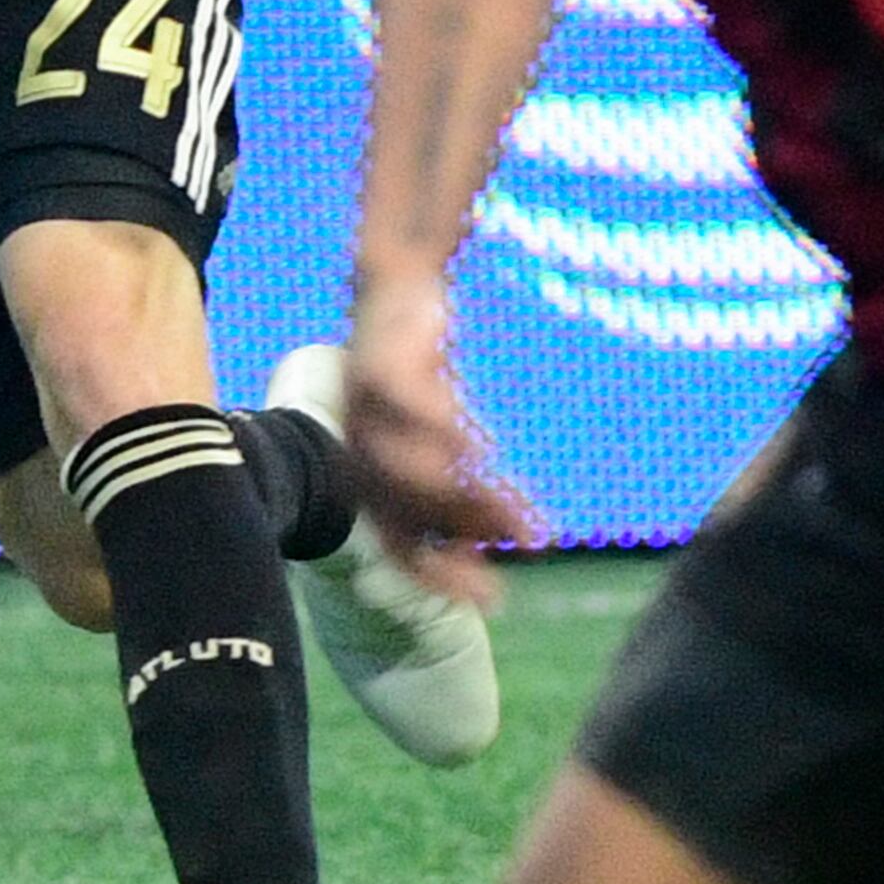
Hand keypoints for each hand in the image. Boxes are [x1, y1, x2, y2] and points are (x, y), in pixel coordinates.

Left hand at [341, 269, 538, 608]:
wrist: (392, 284)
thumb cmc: (421, 368)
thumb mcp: (443, 432)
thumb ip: (465, 479)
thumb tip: (515, 538)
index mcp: (370, 475)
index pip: (400, 544)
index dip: (442, 575)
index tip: (496, 599)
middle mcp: (360, 450)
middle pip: (403, 516)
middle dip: (461, 542)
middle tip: (523, 554)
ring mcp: (362, 408)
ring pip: (403, 469)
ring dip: (462, 497)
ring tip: (519, 513)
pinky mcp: (375, 361)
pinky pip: (402, 404)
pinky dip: (437, 429)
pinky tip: (481, 445)